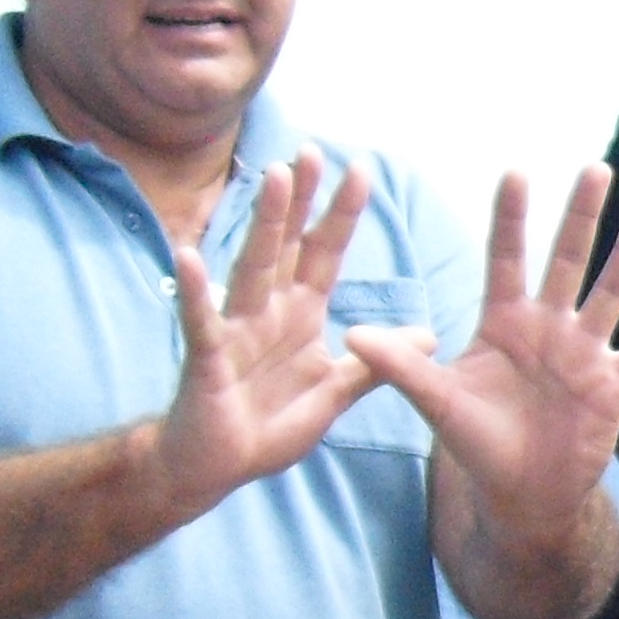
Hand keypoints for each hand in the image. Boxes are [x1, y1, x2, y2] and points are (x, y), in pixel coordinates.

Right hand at [147, 151, 386, 515]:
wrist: (215, 467)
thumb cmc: (266, 424)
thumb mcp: (335, 393)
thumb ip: (376, 363)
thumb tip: (429, 334)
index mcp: (298, 315)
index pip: (324, 253)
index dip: (340, 214)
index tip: (361, 171)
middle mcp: (266, 311)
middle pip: (287, 245)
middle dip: (300, 199)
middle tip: (312, 151)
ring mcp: (233, 331)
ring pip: (251, 267)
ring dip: (262, 224)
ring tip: (270, 178)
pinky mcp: (206, 360)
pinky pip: (200, 321)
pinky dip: (195, 291)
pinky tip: (188, 256)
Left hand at [345, 169, 618, 539]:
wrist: (522, 492)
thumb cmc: (478, 442)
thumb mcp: (436, 402)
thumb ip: (403, 365)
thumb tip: (352, 335)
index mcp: (504, 322)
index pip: (507, 259)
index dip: (511, 218)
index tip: (516, 171)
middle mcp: (548, 326)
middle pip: (567, 260)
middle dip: (580, 215)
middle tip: (594, 168)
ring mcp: (584, 352)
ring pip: (613, 292)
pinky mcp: (613, 384)